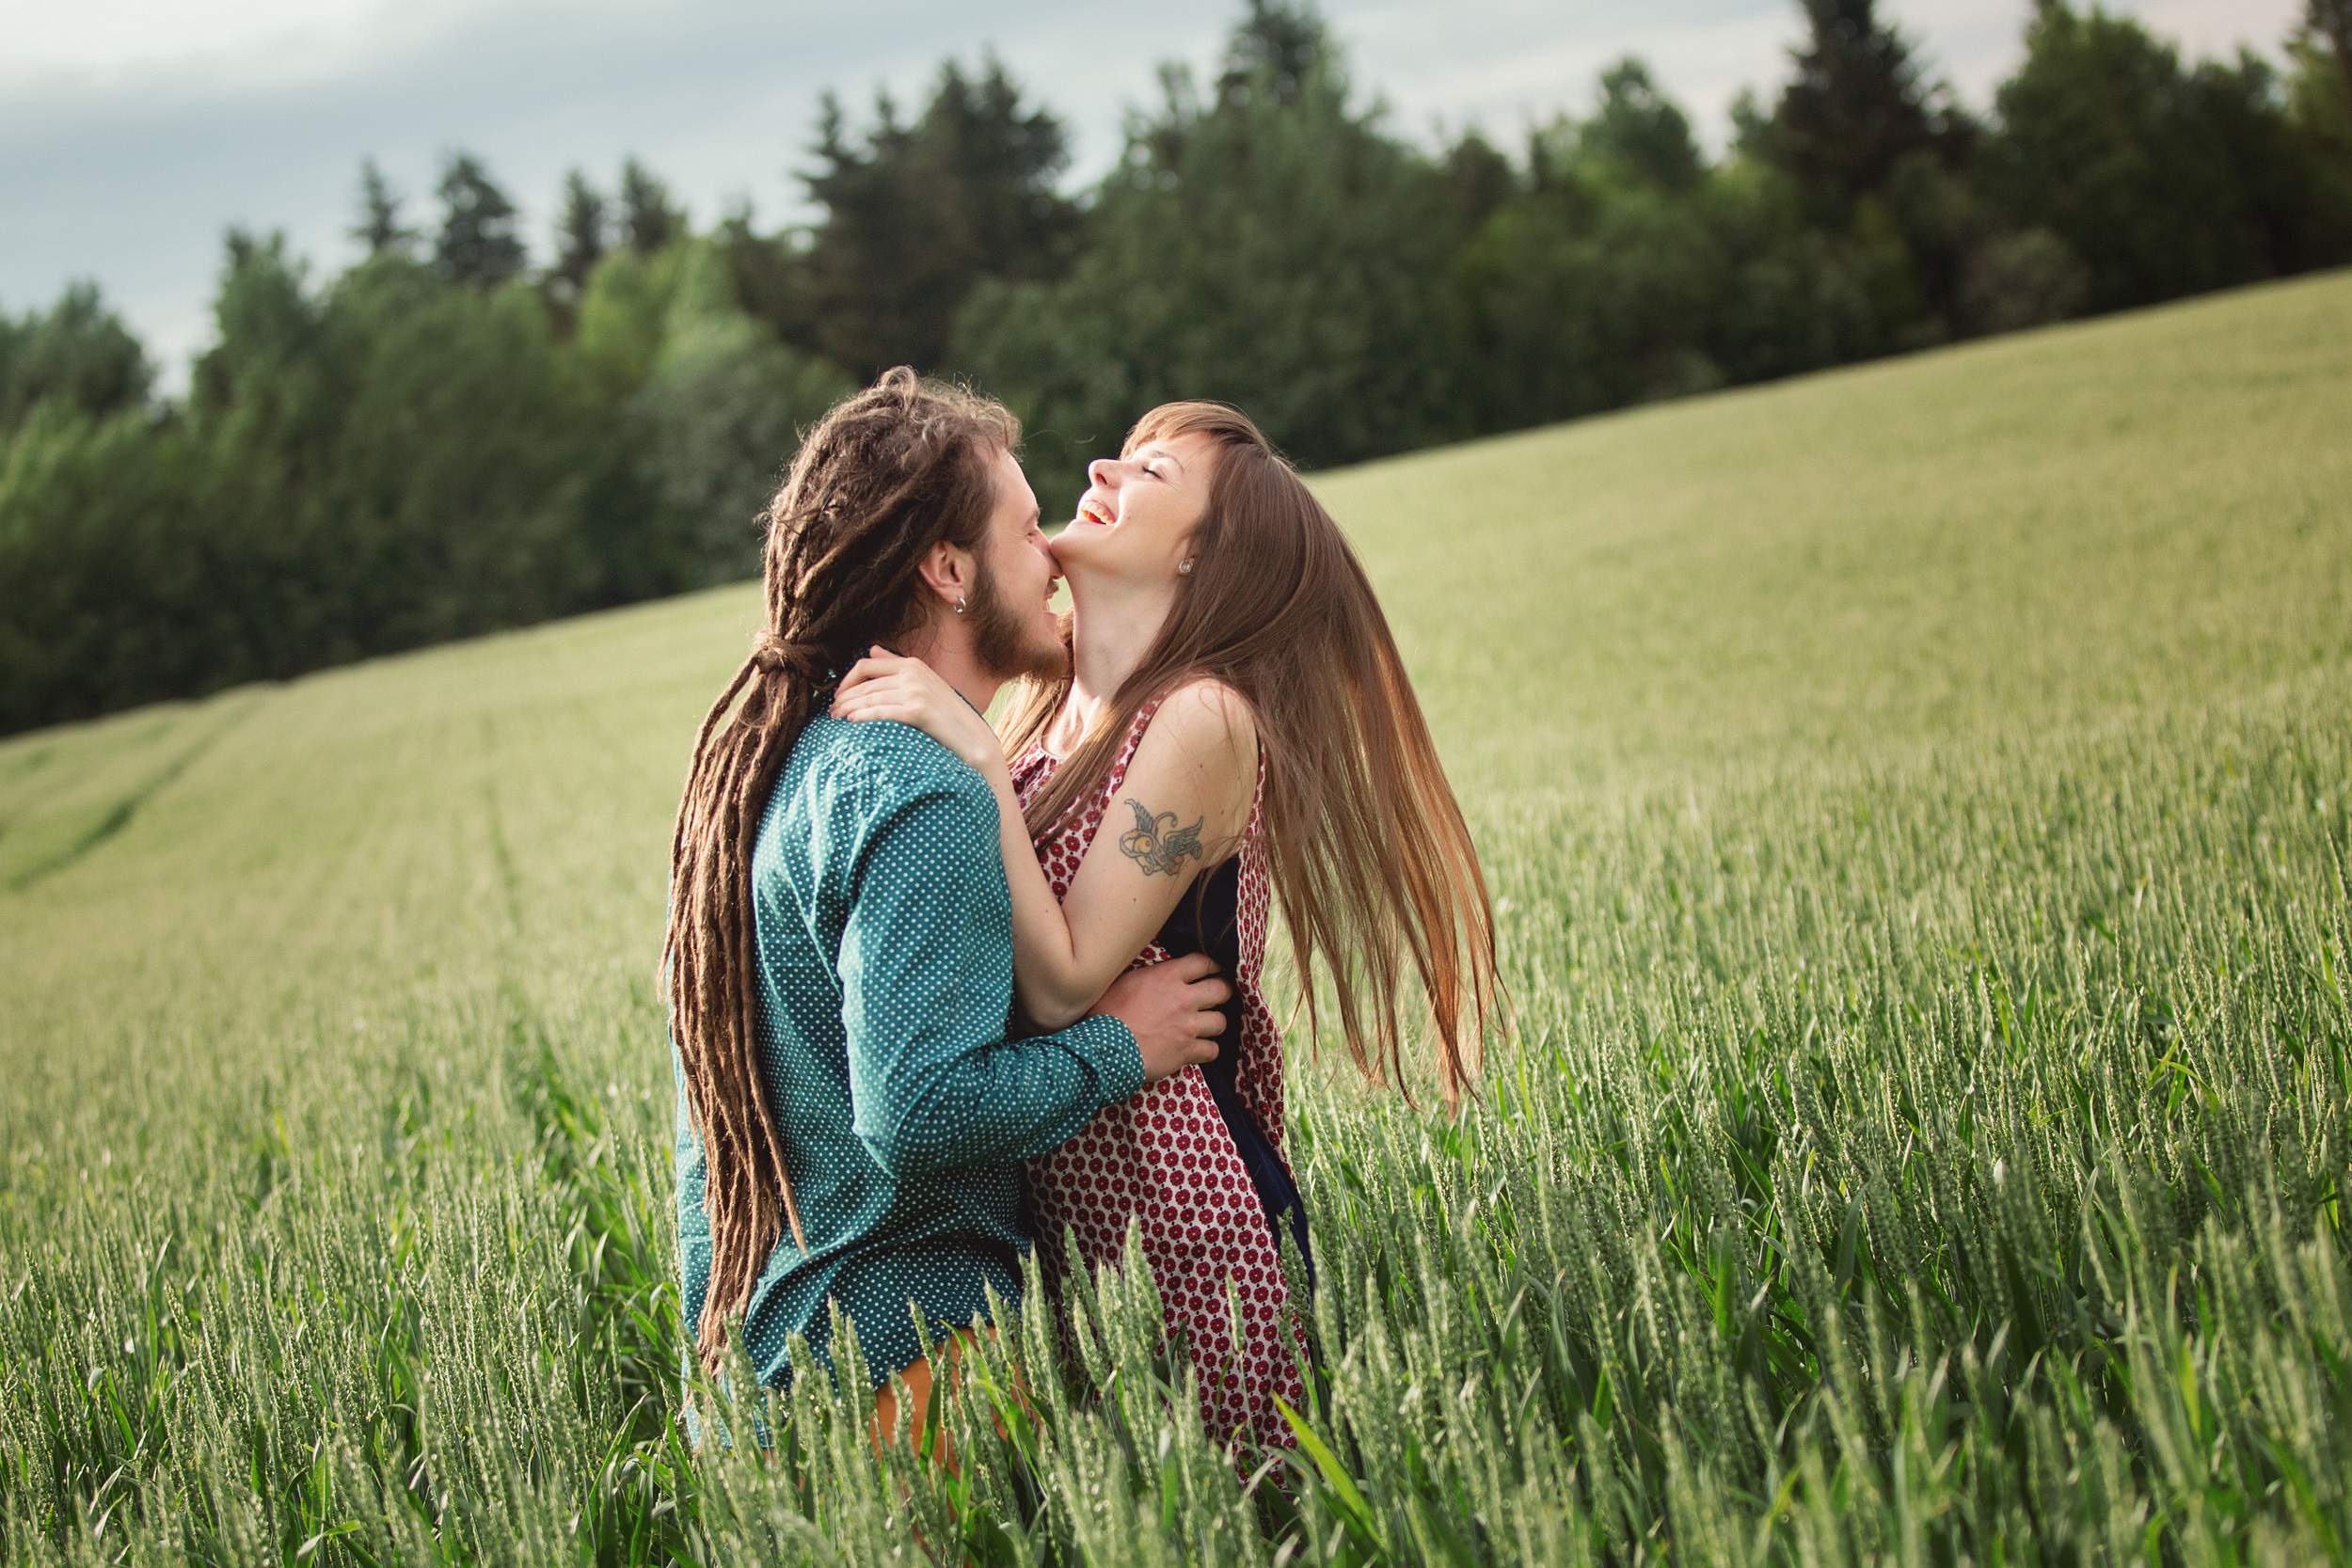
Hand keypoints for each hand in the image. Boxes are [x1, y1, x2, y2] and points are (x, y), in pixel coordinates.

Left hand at [831, 647, 1003, 772]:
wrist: (973, 737)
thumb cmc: (946, 714)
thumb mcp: (923, 683)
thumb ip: (897, 666)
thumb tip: (872, 649)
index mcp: (912, 664)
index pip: (867, 664)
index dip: (846, 680)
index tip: (838, 695)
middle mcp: (913, 673)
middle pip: (864, 683)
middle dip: (843, 698)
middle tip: (831, 712)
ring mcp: (916, 691)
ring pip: (869, 698)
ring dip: (848, 709)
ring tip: (836, 720)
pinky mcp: (918, 711)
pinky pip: (881, 712)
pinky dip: (864, 716)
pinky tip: (852, 722)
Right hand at [1091, 953, 1228, 1084]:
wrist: (1105, 1048)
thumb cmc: (1105, 1014)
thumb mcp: (1123, 982)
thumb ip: (1147, 976)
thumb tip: (1153, 974)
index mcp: (1167, 976)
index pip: (1203, 962)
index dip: (1213, 965)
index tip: (1214, 970)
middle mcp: (1184, 999)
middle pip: (1221, 990)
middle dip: (1222, 992)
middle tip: (1218, 997)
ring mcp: (1189, 1026)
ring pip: (1221, 1022)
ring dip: (1214, 1024)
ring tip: (1207, 1026)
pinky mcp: (1187, 1051)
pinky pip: (1212, 1050)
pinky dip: (1208, 1050)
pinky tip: (1200, 1050)